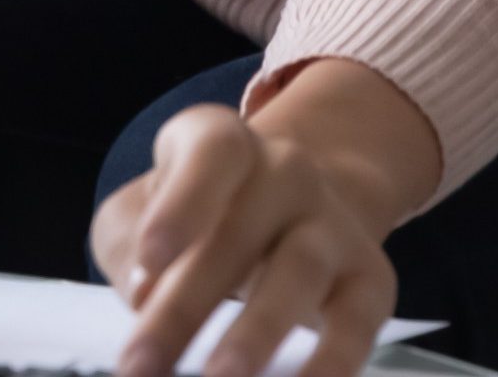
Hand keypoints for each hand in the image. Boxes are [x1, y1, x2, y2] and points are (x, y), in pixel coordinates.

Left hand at [92, 101, 404, 376]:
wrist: (291, 210)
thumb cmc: (193, 217)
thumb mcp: (140, 213)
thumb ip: (128, 244)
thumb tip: (144, 295)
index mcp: (222, 143)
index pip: (213, 153)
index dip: (183, 202)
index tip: (150, 258)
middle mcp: (287, 172)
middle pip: (240, 232)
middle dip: (185, 305)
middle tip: (143, 365)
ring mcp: (332, 223)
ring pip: (300, 270)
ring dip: (257, 330)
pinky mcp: (369, 279)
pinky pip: (358, 321)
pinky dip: (333, 360)